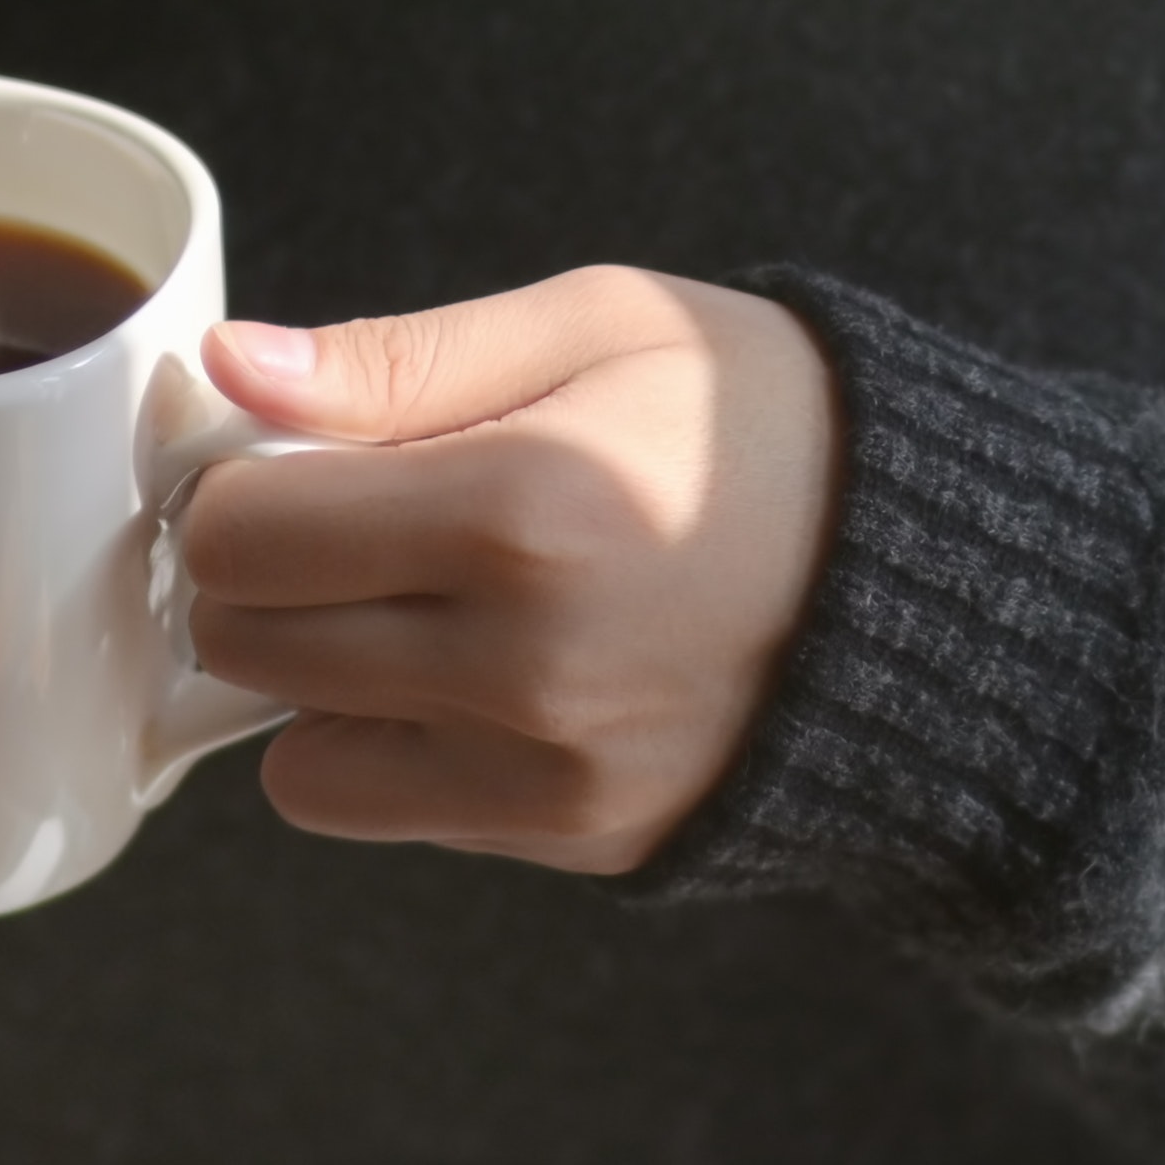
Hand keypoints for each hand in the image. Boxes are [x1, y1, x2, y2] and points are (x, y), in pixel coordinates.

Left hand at [180, 267, 839, 876]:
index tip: (291, 459)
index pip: (243, 533)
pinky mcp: (572, 836)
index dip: (237, 484)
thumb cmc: (764, 426)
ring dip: (315, 677)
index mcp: (521, 508)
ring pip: (293, 750)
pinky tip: (477, 677)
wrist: (936, 583)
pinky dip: (390, 748)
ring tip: (416, 606)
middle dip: (262, 576)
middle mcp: (524, 661)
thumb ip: (400, 359)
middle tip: (346, 525)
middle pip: (246, 642)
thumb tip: (228, 370)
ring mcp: (547, 769)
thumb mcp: (598, 328)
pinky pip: (381, 810)